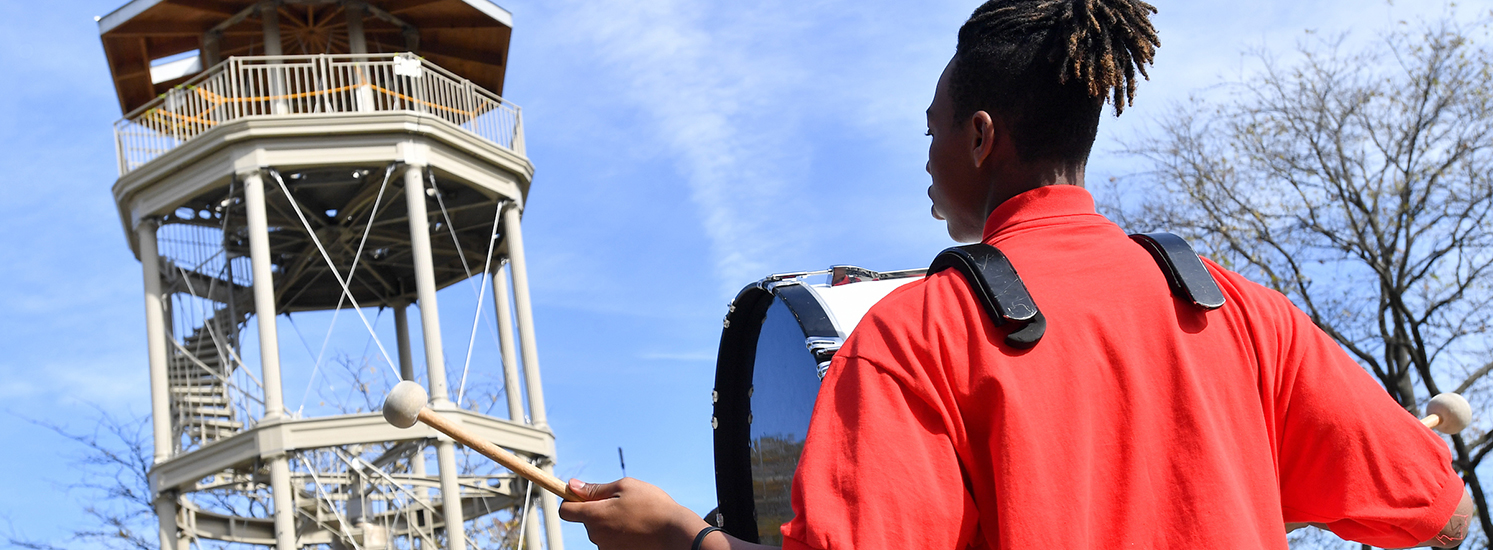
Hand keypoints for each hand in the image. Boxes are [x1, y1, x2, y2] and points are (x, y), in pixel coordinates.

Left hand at [558, 478, 709, 549]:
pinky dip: (619, 533)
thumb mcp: (625, 487)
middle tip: (622, 502)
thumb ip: (595, 489)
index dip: (570, 500)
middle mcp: (596, 535)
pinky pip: (611, 540)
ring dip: (610, 521)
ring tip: (634, 515)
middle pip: (586, 519)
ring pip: (600, 530)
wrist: (676, 533)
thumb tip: (571, 486)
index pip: (565, 511)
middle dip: (598, 509)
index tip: (581, 495)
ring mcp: (606, 547)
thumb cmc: (652, 506)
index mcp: (595, 516)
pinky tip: (636, 528)